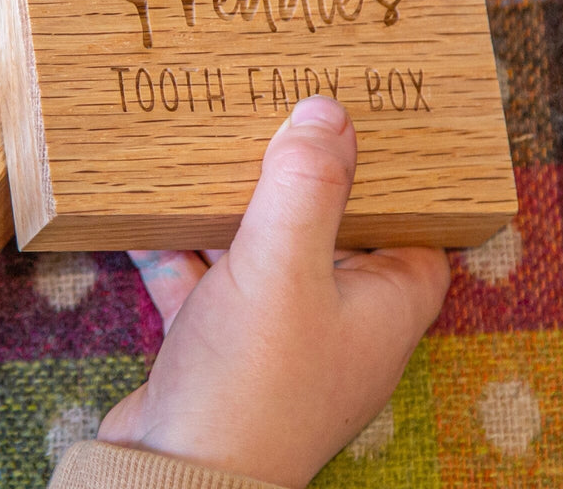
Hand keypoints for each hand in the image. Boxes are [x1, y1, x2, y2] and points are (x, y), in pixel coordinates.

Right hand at [99, 95, 449, 488]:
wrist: (173, 474)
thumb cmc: (251, 379)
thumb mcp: (283, 265)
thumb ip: (307, 183)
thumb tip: (327, 111)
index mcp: (380, 308)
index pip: (413, 232)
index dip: (393, 183)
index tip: (360, 131)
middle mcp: (336, 323)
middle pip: (328, 232)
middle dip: (297, 181)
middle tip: (273, 122)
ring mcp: (276, 337)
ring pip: (262, 253)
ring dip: (233, 211)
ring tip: (208, 154)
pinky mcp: (221, 348)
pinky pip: (206, 281)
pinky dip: (182, 250)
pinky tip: (148, 215)